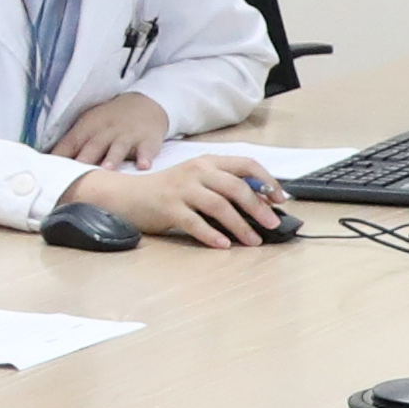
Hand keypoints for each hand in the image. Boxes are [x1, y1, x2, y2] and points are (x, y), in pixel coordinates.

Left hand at [50, 91, 173, 168]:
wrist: (144, 105)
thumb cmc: (109, 122)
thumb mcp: (87, 127)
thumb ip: (71, 147)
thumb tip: (48, 167)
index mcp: (86, 129)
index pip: (69, 144)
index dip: (58, 158)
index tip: (48, 174)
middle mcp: (105, 132)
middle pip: (92, 147)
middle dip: (83, 161)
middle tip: (73, 177)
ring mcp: (127, 136)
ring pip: (118, 148)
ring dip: (112, 159)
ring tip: (107, 170)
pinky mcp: (147, 141)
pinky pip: (147, 150)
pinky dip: (145, 157)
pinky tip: (144, 166)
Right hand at [65, 155, 277, 251]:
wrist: (127, 195)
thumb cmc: (166, 191)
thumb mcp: (196, 180)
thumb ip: (222, 186)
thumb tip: (259, 203)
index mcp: (208, 162)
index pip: (246, 165)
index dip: (267, 181)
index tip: (281, 198)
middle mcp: (197, 172)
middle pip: (236, 187)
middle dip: (259, 207)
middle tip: (272, 224)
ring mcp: (182, 189)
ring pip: (220, 206)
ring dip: (241, 226)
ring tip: (253, 241)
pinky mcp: (168, 208)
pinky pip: (195, 223)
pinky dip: (212, 235)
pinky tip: (223, 245)